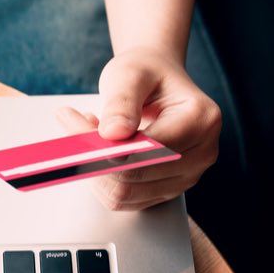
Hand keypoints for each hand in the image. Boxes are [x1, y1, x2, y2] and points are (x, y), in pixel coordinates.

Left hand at [58, 47, 220, 210]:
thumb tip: (113, 135)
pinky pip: (122, 199)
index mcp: (200, 121)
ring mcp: (186, 176)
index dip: (103, 144)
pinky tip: (99, 150)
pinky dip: (100, 178)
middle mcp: (201, 154)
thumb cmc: (146, 73)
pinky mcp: (166, 189)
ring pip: (123, 194)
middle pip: (132, 178)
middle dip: (92, 155)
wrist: (156, 79)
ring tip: (89, 132)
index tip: (72, 121)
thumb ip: (121, 102)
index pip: (145, 150)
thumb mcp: (130, 74)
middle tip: (71, 123)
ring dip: (94, 168)